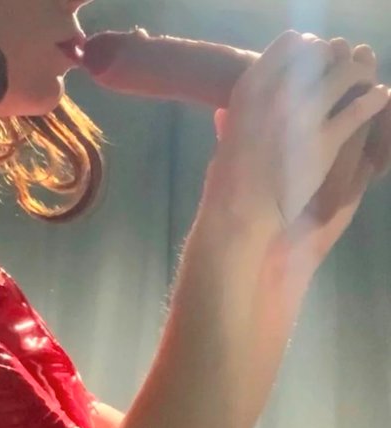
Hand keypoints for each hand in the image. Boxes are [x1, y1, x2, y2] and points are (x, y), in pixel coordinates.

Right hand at [205, 31, 389, 239]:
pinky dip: (374, 100)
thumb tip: (225, 114)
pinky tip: (380, 99)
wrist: (239, 213)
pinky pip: (359, 109)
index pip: (291, 43)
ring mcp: (305, 115)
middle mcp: (280, 92)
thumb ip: (231, 121)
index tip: (315, 61)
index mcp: (252, 86)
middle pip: (322, 53)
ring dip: (359, 73)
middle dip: (334, 60)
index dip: (308, 48)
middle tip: (341, 74)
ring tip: (366, 80)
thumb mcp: (223, 139)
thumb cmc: (226, 183)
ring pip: (346, 74)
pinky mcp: (326, 141)